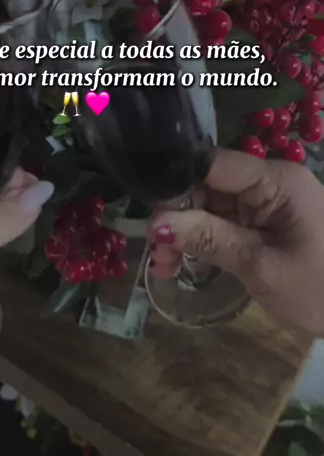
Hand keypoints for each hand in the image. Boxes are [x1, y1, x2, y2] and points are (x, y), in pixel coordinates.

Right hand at [150, 149, 323, 334]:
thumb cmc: (320, 290)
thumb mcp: (260, 267)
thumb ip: (208, 240)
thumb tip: (156, 224)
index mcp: (275, 180)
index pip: (212, 165)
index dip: (176, 185)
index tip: (149, 219)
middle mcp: (269, 181)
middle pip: (207, 184)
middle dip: (176, 216)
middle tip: (155, 255)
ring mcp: (267, 202)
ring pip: (209, 204)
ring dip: (183, 232)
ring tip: (163, 266)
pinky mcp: (265, 222)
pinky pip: (223, 221)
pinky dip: (201, 241)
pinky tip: (179, 263)